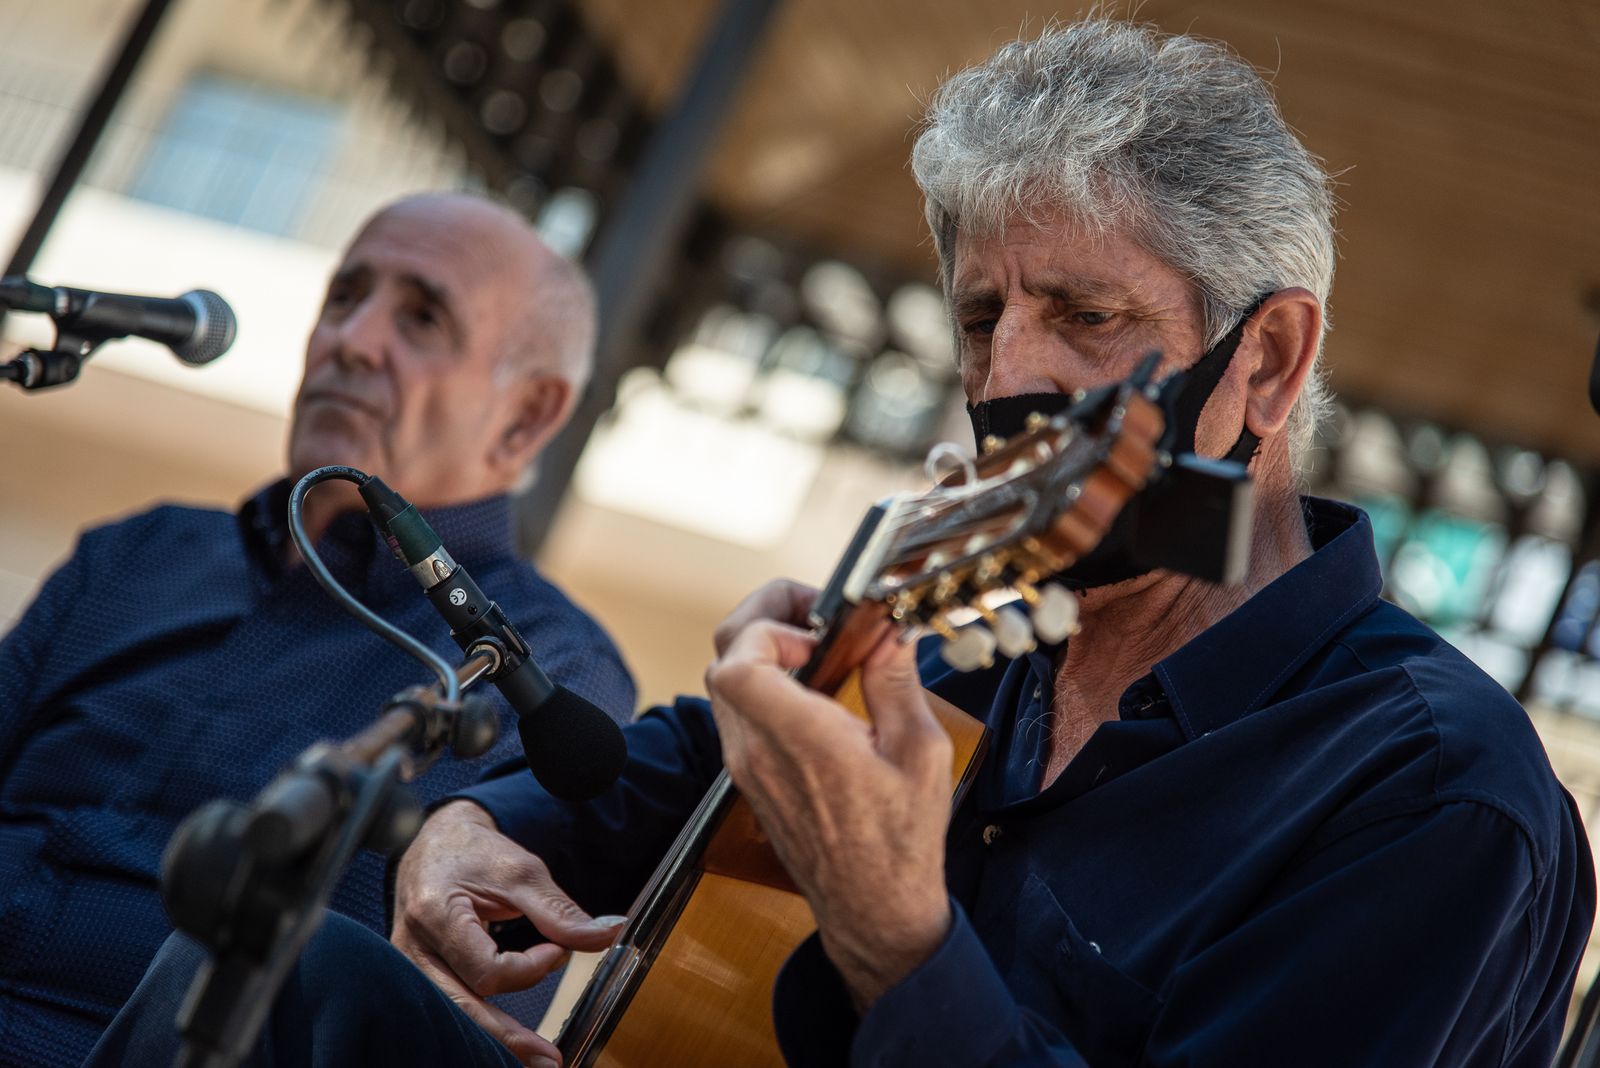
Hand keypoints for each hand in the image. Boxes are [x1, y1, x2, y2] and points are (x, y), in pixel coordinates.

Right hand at [391, 800, 625, 1066]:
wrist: (434, 841)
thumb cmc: (473, 852)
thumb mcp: (520, 871)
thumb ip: (559, 909)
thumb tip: (607, 934)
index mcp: (435, 914)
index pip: (486, 969)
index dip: (530, 969)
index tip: (557, 950)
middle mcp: (413, 948)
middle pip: (461, 1007)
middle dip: (507, 1038)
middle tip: (550, 1060)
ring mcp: (409, 966)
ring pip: (451, 1016)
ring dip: (494, 1040)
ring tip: (534, 1061)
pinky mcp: (417, 977)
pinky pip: (448, 1008)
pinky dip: (479, 1026)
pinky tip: (506, 1045)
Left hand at [705, 582, 953, 1009]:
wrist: (871, 909)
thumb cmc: (900, 840)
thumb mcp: (919, 752)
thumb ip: (896, 682)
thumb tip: (888, 630)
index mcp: (801, 741)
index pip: (738, 664)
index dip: (768, 625)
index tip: (818, 629)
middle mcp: (758, 752)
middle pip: (722, 659)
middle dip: (763, 619)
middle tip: (814, 616)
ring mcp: (746, 766)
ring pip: (724, 684)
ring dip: (762, 650)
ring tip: (817, 649)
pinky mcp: (748, 776)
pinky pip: (736, 711)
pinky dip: (763, 683)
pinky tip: (811, 689)